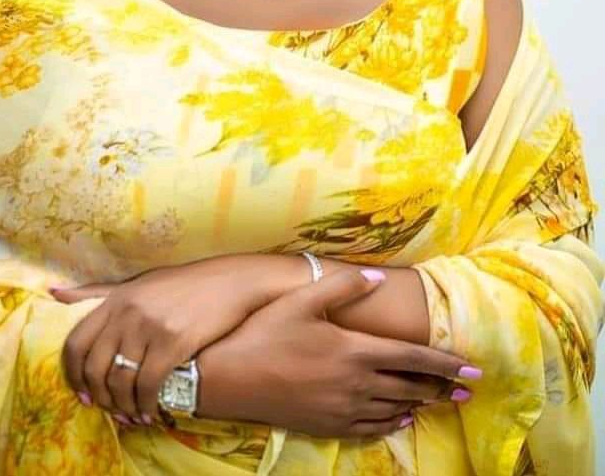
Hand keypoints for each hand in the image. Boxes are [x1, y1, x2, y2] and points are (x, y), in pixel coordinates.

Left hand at [50, 256, 301, 422]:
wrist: (229, 282)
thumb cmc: (182, 285)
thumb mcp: (137, 283)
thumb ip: (96, 292)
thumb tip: (53, 293)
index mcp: (115, 298)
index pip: (76, 342)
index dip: (73, 375)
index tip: (82, 392)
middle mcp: (127, 312)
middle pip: (95, 367)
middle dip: (98, 396)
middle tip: (108, 409)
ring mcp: (150, 327)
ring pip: (120, 380)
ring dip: (122, 406)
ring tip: (131, 414)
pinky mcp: (174, 342)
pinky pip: (149, 384)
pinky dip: (146, 404)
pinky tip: (151, 411)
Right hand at [197, 267, 479, 439]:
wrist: (229, 378)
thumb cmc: (264, 333)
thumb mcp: (302, 300)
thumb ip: (343, 287)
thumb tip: (377, 276)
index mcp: (355, 351)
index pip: (414, 358)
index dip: (447, 364)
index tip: (474, 370)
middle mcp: (357, 384)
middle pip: (411, 387)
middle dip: (442, 387)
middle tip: (466, 389)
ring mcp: (342, 409)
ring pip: (394, 408)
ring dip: (421, 404)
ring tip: (438, 401)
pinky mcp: (327, 424)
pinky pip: (370, 427)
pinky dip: (391, 422)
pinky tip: (398, 419)